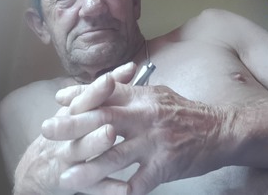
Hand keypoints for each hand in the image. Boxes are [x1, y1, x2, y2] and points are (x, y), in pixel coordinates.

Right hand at [13, 63, 136, 194]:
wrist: (34, 170)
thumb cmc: (64, 135)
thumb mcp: (77, 111)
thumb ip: (103, 91)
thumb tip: (129, 68)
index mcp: (71, 113)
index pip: (84, 96)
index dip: (97, 87)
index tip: (113, 77)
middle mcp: (66, 132)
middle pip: (79, 120)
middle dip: (94, 113)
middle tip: (110, 108)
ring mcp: (66, 156)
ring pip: (80, 150)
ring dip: (95, 143)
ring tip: (110, 137)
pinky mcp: (68, 180)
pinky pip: (90, 186)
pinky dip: (106, 188)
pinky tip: (124, 189)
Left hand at [47, 80, 228, 194]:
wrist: (220, 130)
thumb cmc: (185, 112)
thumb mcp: (157, 94)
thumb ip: (131, 91)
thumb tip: (104, 83)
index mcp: (142, 98)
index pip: (104, 93)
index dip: (78, 97)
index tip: (57, 102)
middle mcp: (145, 117)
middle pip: (102, 120)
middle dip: (71, 126)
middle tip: (47, 131)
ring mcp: (154, 142)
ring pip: (114, 156)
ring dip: (87, 169)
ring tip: (65, 178)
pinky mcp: (164, 165)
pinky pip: (138, 183)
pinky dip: (120, 193)